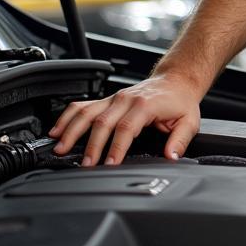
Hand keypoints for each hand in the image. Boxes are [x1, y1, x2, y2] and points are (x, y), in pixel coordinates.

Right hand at [48, 72, 202, 165]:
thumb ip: (180, 140)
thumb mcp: (189, 121)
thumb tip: (171, 155)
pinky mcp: (107, 99)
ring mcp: (114, 98)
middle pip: (103, 122)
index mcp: (145, 105)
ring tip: (60, 149)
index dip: (116, 147)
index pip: (126, 128)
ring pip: (87, 112)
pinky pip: (83, 106)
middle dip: (92, 145)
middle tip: (85, 164)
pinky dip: (67, 117)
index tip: (109, 164)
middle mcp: (126, 99)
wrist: (176, 80)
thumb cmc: (180, 101)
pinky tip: (56, 130)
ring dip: (72, 130)